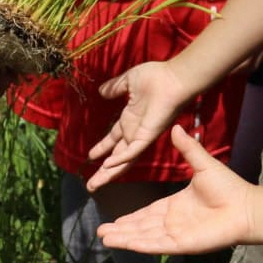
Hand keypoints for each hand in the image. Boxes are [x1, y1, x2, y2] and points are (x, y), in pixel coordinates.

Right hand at [85, 60, 196, 190]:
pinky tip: (107, 165)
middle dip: (102, 171)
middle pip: (116, 156)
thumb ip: (114, 88)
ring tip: (94, 185)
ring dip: (109, 173)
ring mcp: (141, 136)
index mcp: (130, 120)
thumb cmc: (155, 77)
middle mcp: (134, 132)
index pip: (113, 139)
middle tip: (90, 184)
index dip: (102, 149)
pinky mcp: (148, 136)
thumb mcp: (128, 81)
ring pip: (123, 160)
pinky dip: (120, 159)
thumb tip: (101, 91)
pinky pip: (132, 151)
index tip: (90, 157)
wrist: (172, 77)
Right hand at [99, 127, 257, 254]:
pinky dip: (139, 244)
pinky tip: (124, 243)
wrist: (248, 207)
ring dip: (125, 238)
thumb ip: (187, 148)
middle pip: (141, 228)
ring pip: (144, 238)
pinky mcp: (183, 244)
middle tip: (101, 232)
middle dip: (121, 230)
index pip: (147, 214)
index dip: (130, 218)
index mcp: (175, 206)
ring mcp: (177, 234)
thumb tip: (176, 126)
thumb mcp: (202, 164)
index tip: (113, 220)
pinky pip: (156, 245)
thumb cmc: (229, 188)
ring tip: (104, 238)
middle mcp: (173, 222)